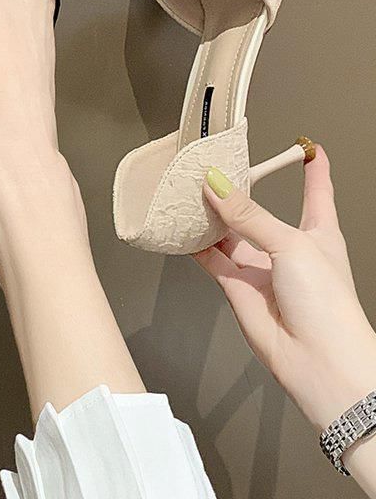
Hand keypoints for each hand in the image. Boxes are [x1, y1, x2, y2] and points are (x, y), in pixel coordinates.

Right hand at [194, 146, 375, 487]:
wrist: (318, 361)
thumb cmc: (327, 305)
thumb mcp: (291, 244)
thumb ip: (249, 215)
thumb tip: (218, 185)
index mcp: (317, 231)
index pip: (316, 190)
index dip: (311, 166)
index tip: (305, 145)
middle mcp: (287, 246)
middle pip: (258, 207)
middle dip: (238, 188)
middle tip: (213, 164)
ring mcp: (261, 266)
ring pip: (229, 230)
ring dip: (210, 213)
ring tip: (187, 190)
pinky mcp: (237, 286)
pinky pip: (211, 257)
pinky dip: (194, 243)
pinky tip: (180, 228)